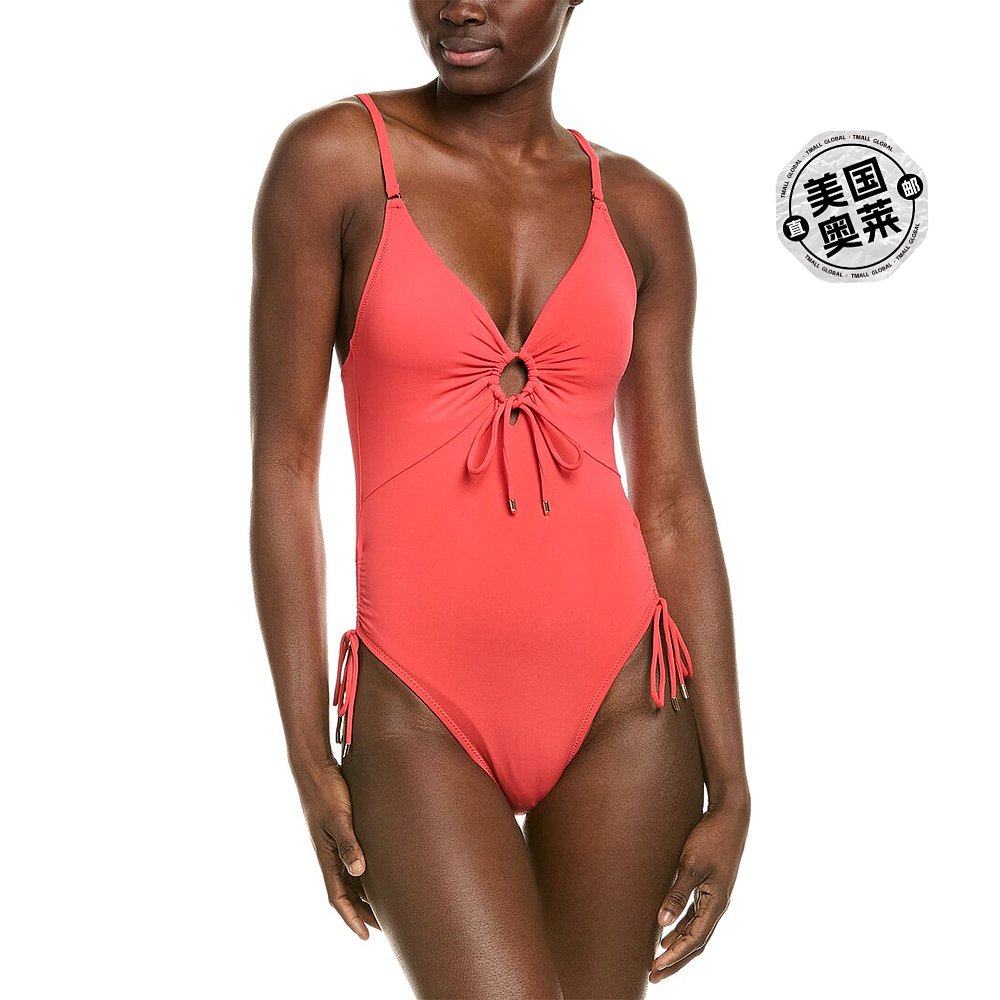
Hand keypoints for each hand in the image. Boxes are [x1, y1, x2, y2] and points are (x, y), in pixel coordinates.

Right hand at [295, 760, 379, 939]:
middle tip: (386, 928)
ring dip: (365, 896)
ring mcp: (333, 844)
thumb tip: (359, 872)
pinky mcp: (340, 832)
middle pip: (346, 893)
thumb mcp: (339, 817)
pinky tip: (378, 874)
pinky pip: (352, 862)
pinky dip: (364, 875)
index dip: (351, 918)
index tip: (366, 936)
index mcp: (326, 856)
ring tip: (386, 907)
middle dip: (362, 913)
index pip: (338, 897)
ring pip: (350, 879)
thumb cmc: (326, 791)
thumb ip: (348, 843)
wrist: (314, 768)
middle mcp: (329, 855)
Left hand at [650, 797, 749, 981]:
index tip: (655, 968)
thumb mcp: (691, 864)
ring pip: (695, 929)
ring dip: (678, 945)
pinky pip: (695, 915)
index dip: (674, 957)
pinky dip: (682, 926)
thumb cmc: (711, 837)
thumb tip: (662, 922)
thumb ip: (677, 893)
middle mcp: (717, 904)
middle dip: (675, 960)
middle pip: (696, 942)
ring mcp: (714, 896)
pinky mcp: (710, 886)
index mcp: (716, 903)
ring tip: (658, 958)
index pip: (694, 940)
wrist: (730, 815)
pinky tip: (668, 927)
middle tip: (654, 975)